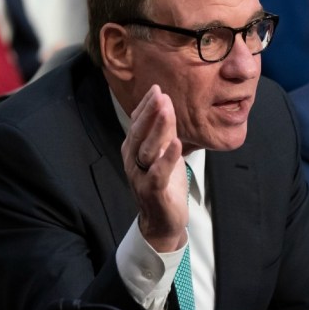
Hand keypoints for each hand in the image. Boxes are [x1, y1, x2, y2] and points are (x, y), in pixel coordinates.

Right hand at [122, 85, 188, 251]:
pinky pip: (159, 172)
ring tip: (167, 111)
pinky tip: (176, 143)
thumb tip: (165, 103)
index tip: (157, 88)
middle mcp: (132, 161)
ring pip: (148, 149)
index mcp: (133, 149)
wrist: (163, 220)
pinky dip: (167, 157)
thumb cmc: (163, 183)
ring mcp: (140, 176)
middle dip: (150, 112)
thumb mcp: (163, 152)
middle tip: (160, 94)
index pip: (137, 123)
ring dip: (158, 129)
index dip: (146, 106)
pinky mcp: (153, 190)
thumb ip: (163, 131)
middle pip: (140, 133)